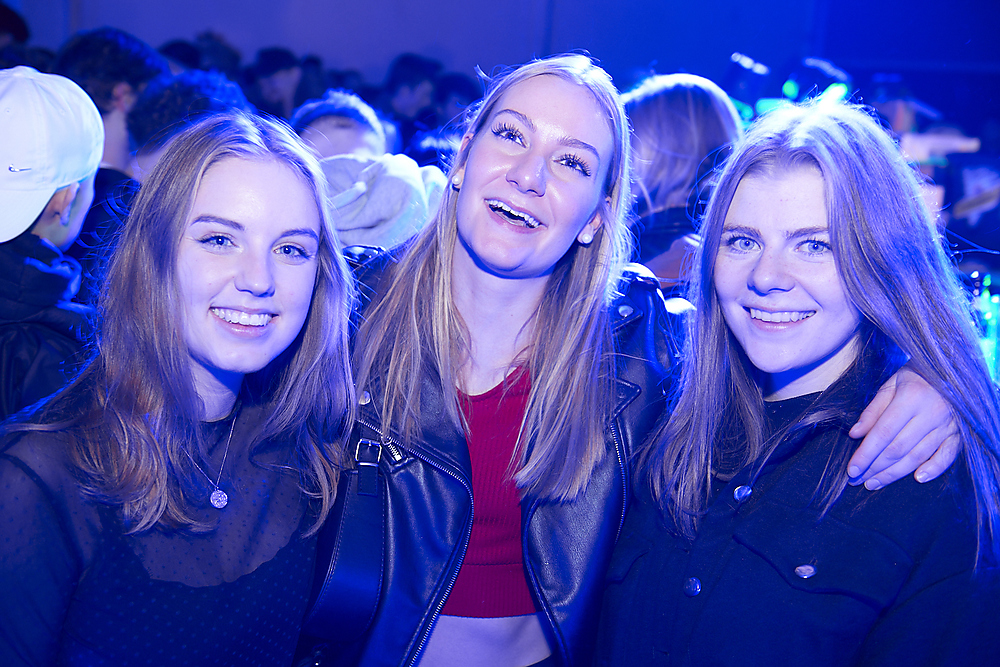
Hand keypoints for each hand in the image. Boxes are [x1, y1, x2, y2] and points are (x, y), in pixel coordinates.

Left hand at [847, 366, 959, 489]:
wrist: (951, 370)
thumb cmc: (915, 376)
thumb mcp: (890, 385)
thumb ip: (872, 410)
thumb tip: (855, 434)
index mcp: (910, 398)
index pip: (883, 433)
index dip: (866, 453)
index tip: (852, 469)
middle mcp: (931, 414)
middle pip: (898, 449)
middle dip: (875, 467)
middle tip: (857, 480)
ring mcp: (948, 425)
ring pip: (918, 456)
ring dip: (895, 474)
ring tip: (874, 483)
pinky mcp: (959, 434)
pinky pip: (948, 456)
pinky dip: (934, 469)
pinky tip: (918, 478)